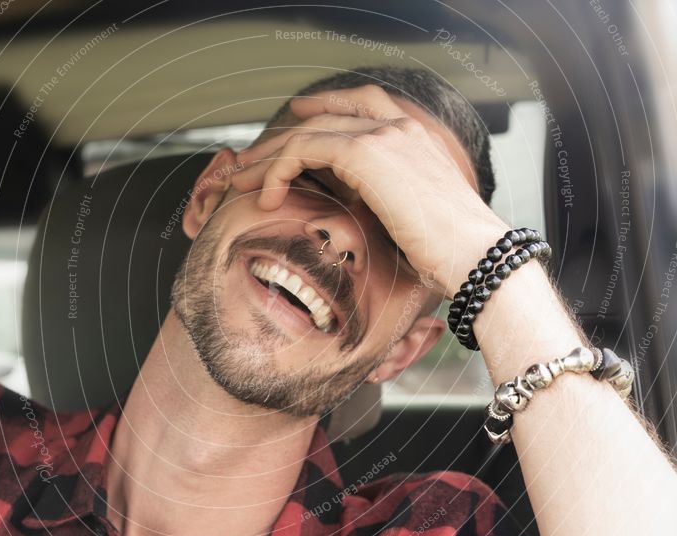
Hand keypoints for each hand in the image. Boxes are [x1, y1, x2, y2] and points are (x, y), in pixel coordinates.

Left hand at [232, 85, 509, 297]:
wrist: (473, 253)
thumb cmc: (450, 248)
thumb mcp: (412, 213)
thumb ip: (384, 196)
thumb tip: (355, 206)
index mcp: (414, 136)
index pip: (363, 103)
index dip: (327, 105)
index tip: (299, 115)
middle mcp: (398, 127)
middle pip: (326, 117)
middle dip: (283, 137)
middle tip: (252, 157)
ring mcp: (383, 135)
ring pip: (308, 132)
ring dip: (270, 156)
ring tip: (242, 179)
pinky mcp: (365, 152)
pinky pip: (304, 148)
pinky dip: (279, 170)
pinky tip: (267, 195)